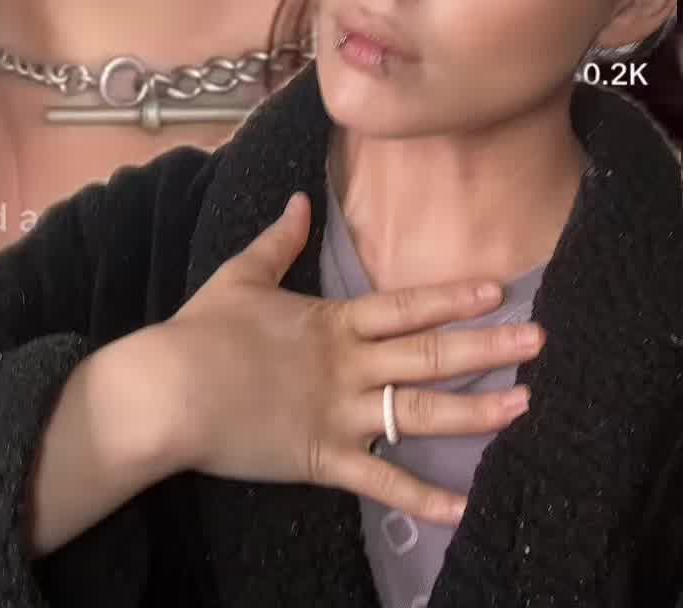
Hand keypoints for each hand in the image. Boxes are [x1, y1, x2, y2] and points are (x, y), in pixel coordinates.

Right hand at [165, 192, 544, 524]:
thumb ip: (279, 240)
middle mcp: (348, 365)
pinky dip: (424, 498)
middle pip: (429, 355)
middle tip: (539, 341)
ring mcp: (340, 414)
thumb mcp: (242, 274)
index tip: (498, 290)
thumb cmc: (201, 330)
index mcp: (333, 321)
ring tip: (523, 406)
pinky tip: (464, 507)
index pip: (405, 306)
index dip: (452, 297)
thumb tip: (300, 202)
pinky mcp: (324, 459)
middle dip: (487, 347)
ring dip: (475, 412)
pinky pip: (383, 483)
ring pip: (419, 414)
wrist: (168, 390)